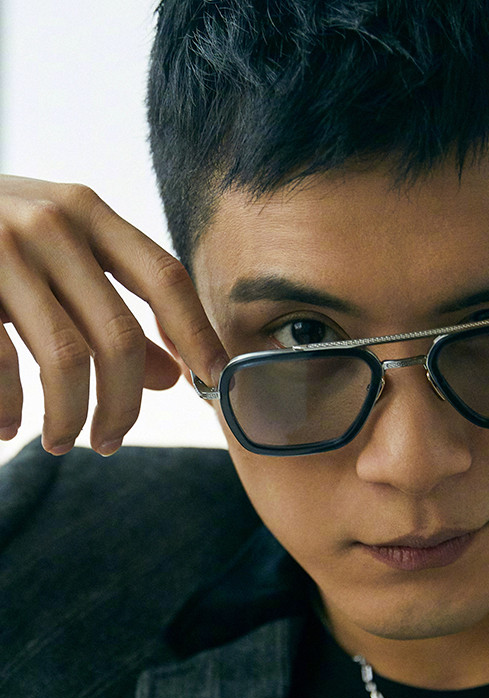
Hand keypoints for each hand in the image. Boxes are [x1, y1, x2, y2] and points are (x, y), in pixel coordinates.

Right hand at [0, 176, 227, 455]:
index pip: (166, 278)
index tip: (214, 380)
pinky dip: (8, 409)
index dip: (197, 334)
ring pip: (67, 359)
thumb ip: (116, 308)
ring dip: (70, 416)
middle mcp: (50, 224)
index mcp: (87, 212)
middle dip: (124, 403)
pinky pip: (0, 365)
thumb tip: (175, 377)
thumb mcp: (58, 256)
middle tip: (113, 441)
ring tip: (62, 442)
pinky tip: (8, 428)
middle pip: (120, 335)